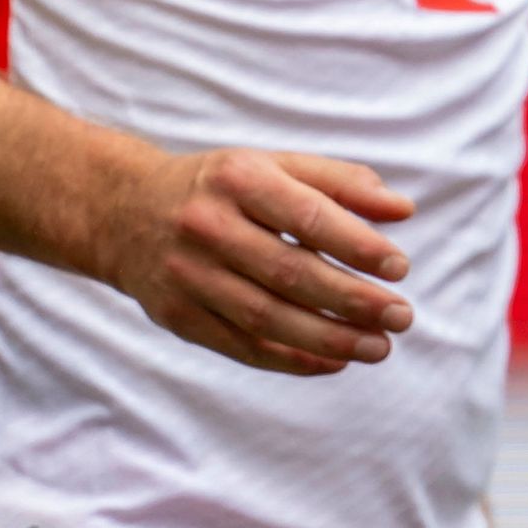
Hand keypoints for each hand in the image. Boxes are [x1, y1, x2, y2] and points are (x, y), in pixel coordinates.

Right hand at [98, 147, 414, 376]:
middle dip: (353, 300)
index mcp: (238, 179)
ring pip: (267, 318)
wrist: (123, 213)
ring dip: (330, 339)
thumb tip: (403, 211)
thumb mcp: (274, 166)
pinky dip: (292, 358)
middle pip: (289, 273)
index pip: (307, 217)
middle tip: (401, 316)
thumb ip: (341, 183)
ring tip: (378, 347)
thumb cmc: (222, 187)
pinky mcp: (177, 317)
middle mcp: (207, 227)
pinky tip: (334, 361)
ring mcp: (188, 276)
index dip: (357, 245)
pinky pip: (242, 346)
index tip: (400, 268)